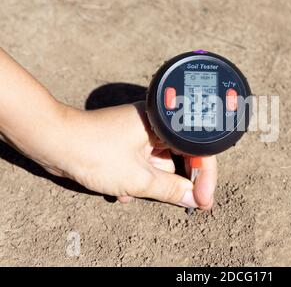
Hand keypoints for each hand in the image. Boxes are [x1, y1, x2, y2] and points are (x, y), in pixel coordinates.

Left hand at [39, 102, 217, 208]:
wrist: (55, 143)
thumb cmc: (93, 150)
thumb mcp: (138, 178)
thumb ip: (171, 190)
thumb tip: (192, 198)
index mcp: (164, 122)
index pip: (198, 149)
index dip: (204, 176)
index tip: (203, 199)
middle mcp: (155, 124)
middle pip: (181, 157)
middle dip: (175, 181)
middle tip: (181, 201)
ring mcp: (140, 133)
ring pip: (161, 163)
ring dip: (151, 182)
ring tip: (133, 190)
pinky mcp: (127, 142)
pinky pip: (144, 164)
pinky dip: (137, 177)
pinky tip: (121, 188)